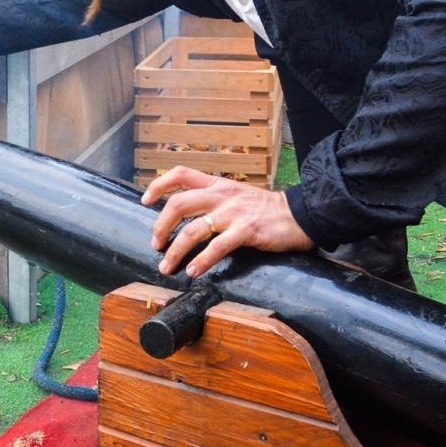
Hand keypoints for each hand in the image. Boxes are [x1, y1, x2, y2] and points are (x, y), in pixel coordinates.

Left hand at [141, 166, 313, 277]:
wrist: (300, 216)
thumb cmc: (266, 210)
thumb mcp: (236, 196)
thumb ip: (214, 201)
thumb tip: (189, 218)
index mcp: (217, 185)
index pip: (181, 174)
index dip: (159, 185)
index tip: (145, 200)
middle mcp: (222, 195)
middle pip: (179, 203)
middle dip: (161, 226)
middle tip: (155, 244)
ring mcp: (233, 213)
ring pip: (193, 230)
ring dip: (176, 251)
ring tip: (168, 266)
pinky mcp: (246, 231)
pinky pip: (217, 247)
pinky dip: (202, 261)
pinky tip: (194, 272)